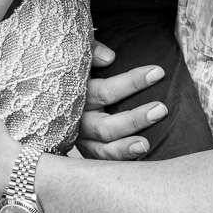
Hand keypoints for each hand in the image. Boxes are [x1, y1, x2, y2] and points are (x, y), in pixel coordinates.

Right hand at [76, 41, 163, 159]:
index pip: (105, 91)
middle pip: (105, 126)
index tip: (157, 72)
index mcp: (75, 93)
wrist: (50, 89)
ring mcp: (79, 138)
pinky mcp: (85, 150)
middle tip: (161, 109)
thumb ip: (90, 51)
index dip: (132, 82)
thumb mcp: (77, 55)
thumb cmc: (74, 66)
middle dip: (134, 119)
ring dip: (126, 147)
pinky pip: (102, 161)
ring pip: (102, 149)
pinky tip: (138, 156)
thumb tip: (110, 57)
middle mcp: (76, 119)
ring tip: (147, 144)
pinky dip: (119, 160)